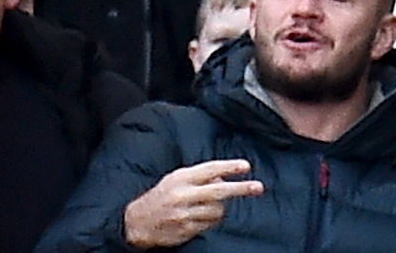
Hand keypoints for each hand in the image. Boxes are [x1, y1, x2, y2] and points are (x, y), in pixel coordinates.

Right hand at [122, 160, 263, 247]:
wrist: (137, 221)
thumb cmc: (159, 198)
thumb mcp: (173, 181)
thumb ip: (196, 178)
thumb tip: (222, 177)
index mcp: (179, 178)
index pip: (208, 169)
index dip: (228, 167)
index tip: (245, 166)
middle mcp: (182, 194)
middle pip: (219, 190)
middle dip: (240, 188)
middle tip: (258, 187)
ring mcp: (185, 213)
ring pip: (217, 210)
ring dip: (219, 209)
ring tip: (208, 207)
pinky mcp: (187, 229)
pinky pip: (210, 225)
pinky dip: (210, 221)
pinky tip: (200, 218)